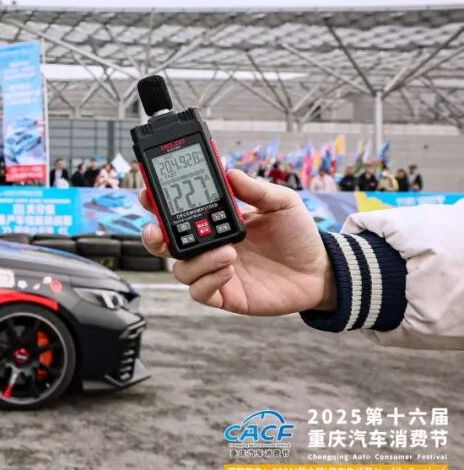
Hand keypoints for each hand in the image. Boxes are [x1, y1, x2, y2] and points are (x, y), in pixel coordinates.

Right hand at [140, 169, 334, 315]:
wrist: (320, 270)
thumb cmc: (297, 236)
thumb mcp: (281, 203)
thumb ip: (256, 189)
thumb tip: (231, 173)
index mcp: (215, 222)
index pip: (177, 213)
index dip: (157, 204)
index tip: (149, 193)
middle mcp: (209, 247)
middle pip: (164, 244)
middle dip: (153, 236)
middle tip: (157, 230)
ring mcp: (214, 271)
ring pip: (180, 269)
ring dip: (196, 260)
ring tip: (228, 252)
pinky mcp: (225, 295)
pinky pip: (199, 292)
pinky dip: (207, 280)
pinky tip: (229, 269)